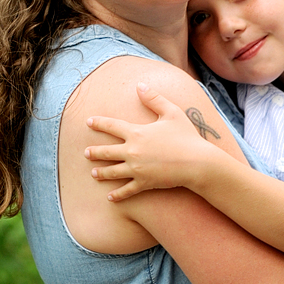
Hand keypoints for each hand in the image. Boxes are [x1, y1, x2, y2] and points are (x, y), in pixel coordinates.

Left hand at [85, 83, 218, 201]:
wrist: (197, 163)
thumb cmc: (186, 136)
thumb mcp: (172, 112)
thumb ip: (154, 99)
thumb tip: (140, 85)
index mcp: (137, 133)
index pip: (111, 126)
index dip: (98, 123)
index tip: (88, 122)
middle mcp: (132, 151)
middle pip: (106, 152)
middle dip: (94, 152)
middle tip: (86, 153)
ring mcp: (136, 169)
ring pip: (112, 172)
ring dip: (101, 173)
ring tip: (93, 173)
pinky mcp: (144, 183)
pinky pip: (127, 190)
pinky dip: (117, 195)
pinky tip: (110, 197)